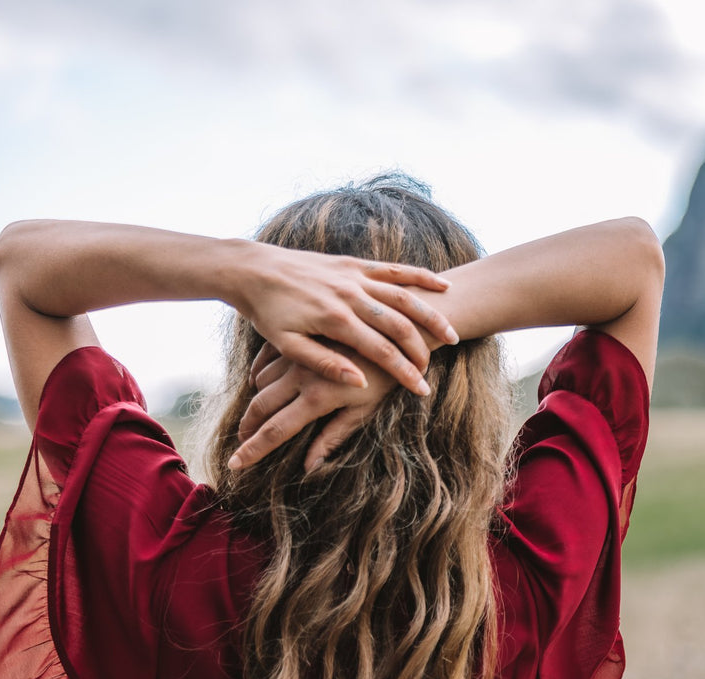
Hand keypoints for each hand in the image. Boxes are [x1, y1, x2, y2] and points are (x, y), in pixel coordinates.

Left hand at [226, 243, 457, 394]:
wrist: (253, 268)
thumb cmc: (267, 312)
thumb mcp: (288, 344)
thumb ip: (324, 363)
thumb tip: (358, 381)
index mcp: (335, 320)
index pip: (380, 350)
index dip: (404, 372)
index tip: (422, 389)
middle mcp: (350, 295)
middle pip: (399, 325)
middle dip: (422, 349)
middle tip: (436, 370)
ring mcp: (354, 276)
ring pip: (405, 296)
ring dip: (431, 315)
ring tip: (452, 334)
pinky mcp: (355, 263)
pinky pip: (395, 269)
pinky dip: (421, 276)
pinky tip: (443, 285)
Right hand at [229, 342, 395, 471]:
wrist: (395, 334)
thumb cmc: (387, 379)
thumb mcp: (365, 412)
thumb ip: (334, 437)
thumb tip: (309, 467)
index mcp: (318, 398)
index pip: (276, 431)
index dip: (254, 450)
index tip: (235, 464)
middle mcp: (301, 376)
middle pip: (261, 406)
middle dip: (247, 428)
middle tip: (239, 444)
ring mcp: (299, 356)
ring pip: (261, 382)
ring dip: (253, 402)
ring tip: (250, 420)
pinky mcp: (301, 341)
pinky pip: (267, 359)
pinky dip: (258, 374)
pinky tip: (257, 385)